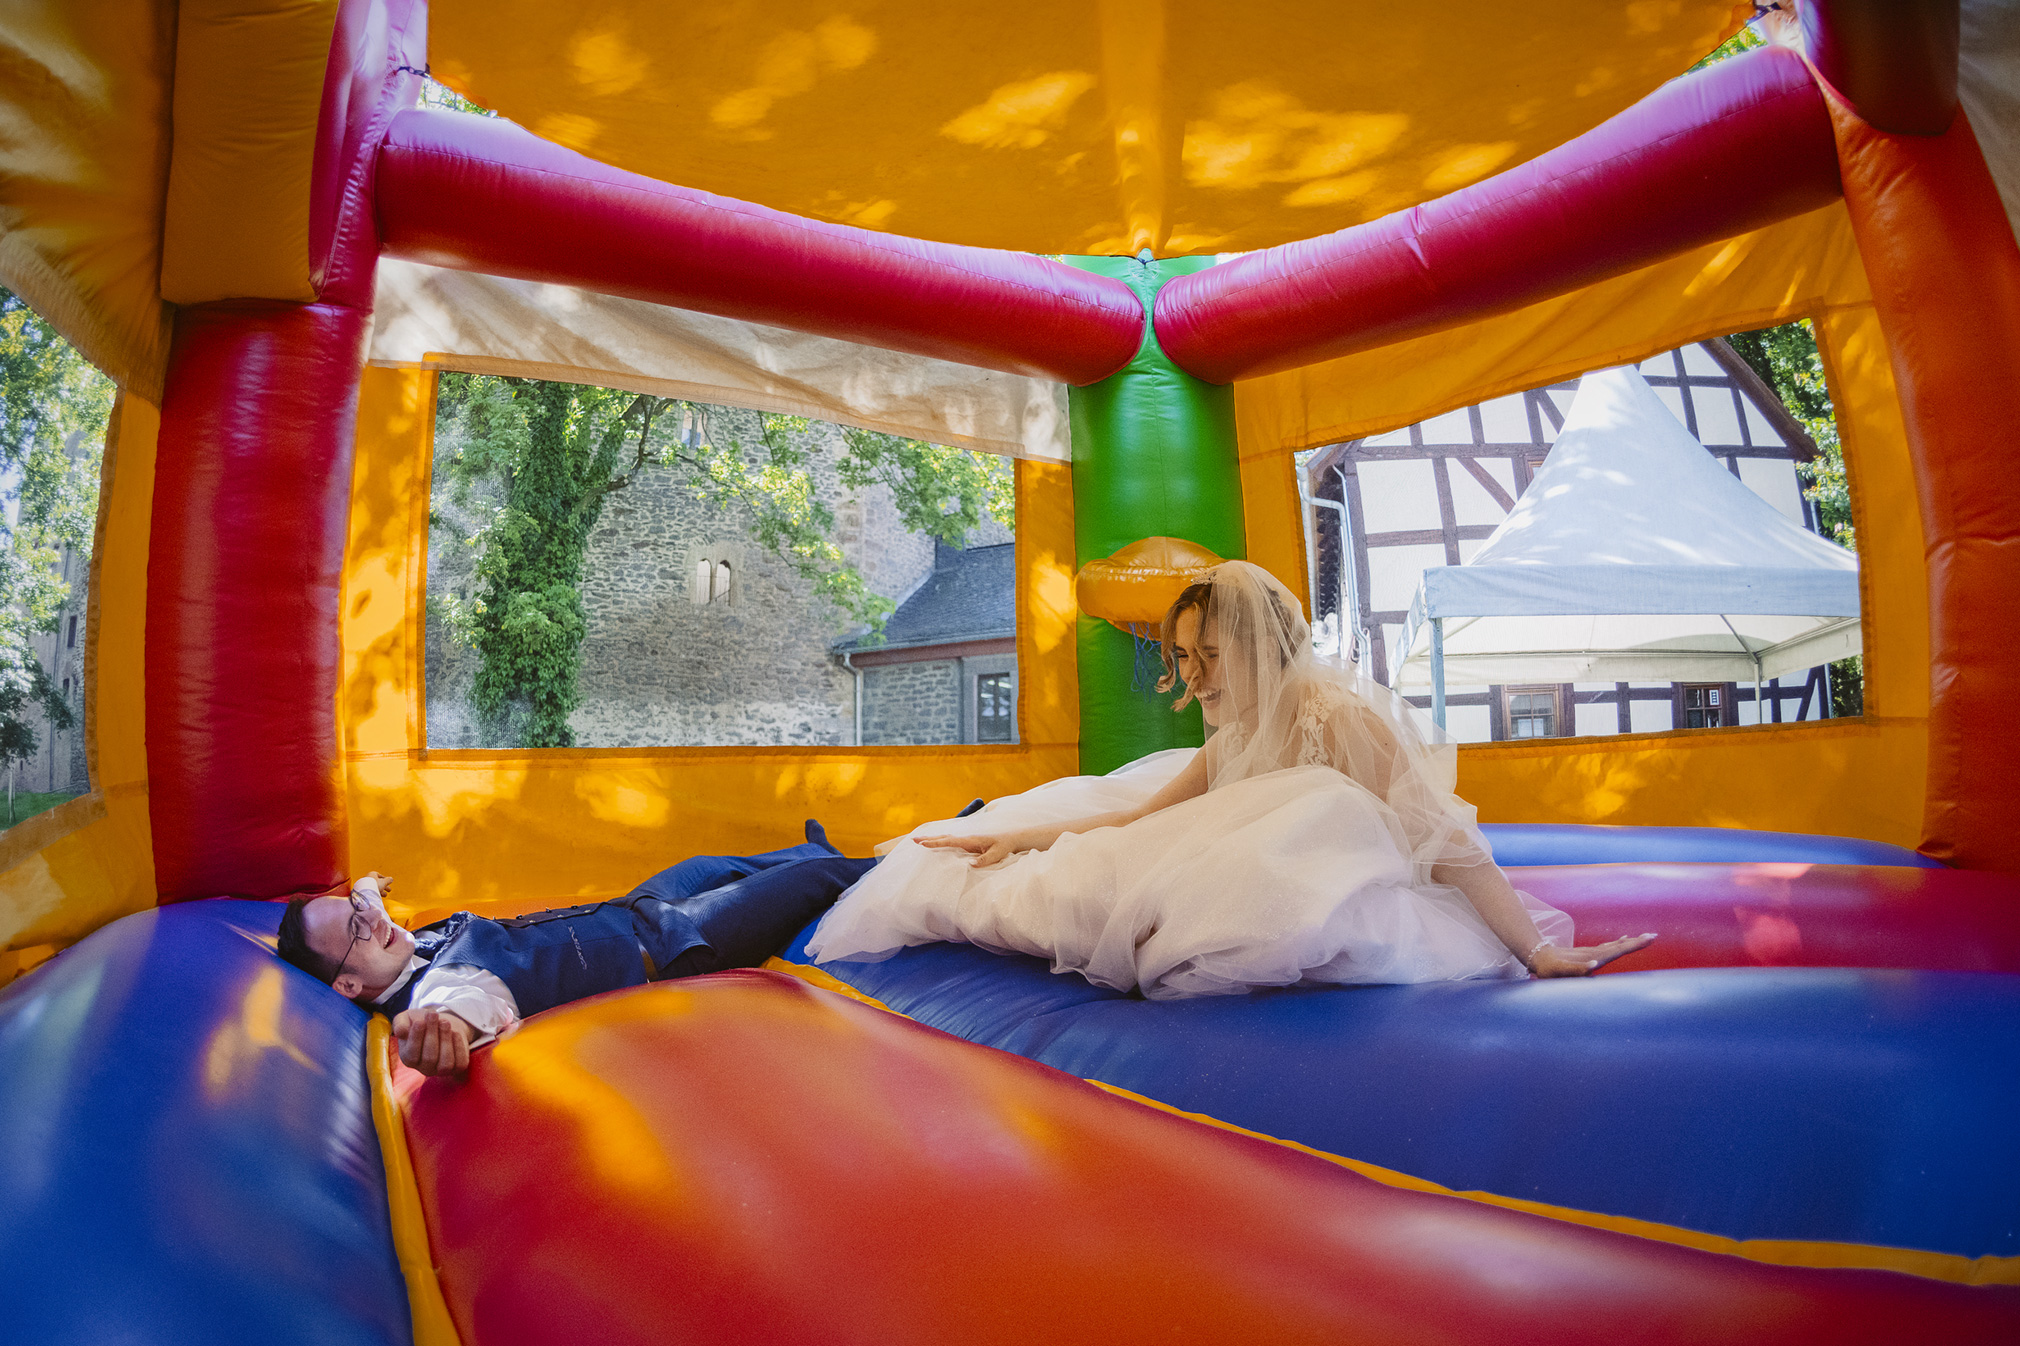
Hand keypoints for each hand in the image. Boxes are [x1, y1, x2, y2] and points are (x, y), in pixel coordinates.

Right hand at [393, 1007, 472, 1076]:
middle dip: (432, 1034)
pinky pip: (460, 1064)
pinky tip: (455, 1032)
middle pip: (429, 1058)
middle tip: (434, 1015)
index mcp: (408, 1058)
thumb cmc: (419, 1021)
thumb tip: (401, 1032)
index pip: (412, 1054)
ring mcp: (441, 1070)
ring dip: (446, 1041)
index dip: (416, 1038)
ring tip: (445, 1022)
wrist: (440, 1023)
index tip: (419, 1021)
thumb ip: (400, 1023)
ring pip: (445, 1064)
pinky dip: (459, 1048)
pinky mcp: (457, 1068)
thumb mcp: (406, 1018)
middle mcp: (424, 1068)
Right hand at [918, 829, 1039, 867]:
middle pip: (944, 837)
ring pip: (947, 838)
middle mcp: (967, 838)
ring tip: (919, 841)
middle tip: (913, 839)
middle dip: (929, 838)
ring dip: (934, 839)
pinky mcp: (970, 843)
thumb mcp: (997, 854)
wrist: (1013, 838)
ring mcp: (968, 840)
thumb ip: (985, 859)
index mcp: (971, 840)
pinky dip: (942, 841)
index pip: (950, 842)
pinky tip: (937, 843)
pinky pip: (952, 842)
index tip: (922, 844)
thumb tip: (970, 864)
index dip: (935, 843)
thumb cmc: (1006, 846)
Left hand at [1529, 933, 1656, 977]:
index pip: (1617, 950)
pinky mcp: (1587, 955)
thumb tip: (1594, 965)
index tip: (1648, 938)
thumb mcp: (1562, 970)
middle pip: (1619, 947)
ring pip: (1614, 947)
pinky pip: (1606, 948)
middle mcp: (1594, 955)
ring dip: (1629, 943)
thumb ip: (1577, 969)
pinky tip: (1622, 941)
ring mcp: (1591, 954)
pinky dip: (1616, 944)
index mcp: (1593, 958)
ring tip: (1644, 938)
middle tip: (1653, 936)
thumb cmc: (1550, 969)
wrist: (1537, 957)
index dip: (1633, 945)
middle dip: (1636, 942)